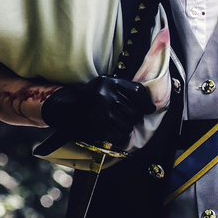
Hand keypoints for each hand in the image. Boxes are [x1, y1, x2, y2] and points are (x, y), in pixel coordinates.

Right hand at [40, 75, 155, 146]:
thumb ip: (126, 89)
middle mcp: (106, 95)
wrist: (67, 108)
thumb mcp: (107, 84)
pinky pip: (119, 135)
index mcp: (110, 81)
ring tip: (121, 124)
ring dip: (128, 127)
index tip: (150, 109)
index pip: (138, 91)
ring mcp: (101, 111)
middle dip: (135, 117)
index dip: (147, 102)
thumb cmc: (92, 95)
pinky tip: (116, 132)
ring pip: (128, 124)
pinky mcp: (97, 126)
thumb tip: (150, 105)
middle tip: (130, 118)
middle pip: (135, 111)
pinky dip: (121, 136)